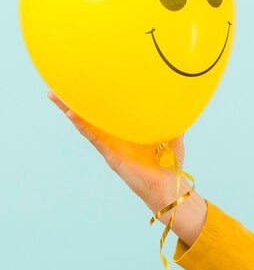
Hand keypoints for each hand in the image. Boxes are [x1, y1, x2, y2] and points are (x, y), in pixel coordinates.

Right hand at [49, 91, 206, 242]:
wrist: (170, 186)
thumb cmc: (170, 165)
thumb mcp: (173, 138)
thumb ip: (173, 123)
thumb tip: (181, 106)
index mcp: (128, 132)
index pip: (109, 113)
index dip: (98, 101)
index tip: (88, 83)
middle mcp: (116, 138)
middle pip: (92, 117)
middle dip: (74, 102)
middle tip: (59, 84)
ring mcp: (111, 147)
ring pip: (86, 125)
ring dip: (69, 110)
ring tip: (55, 95)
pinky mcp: (110, 156)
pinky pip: (93, 138)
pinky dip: (82, 125)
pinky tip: (71, 113)